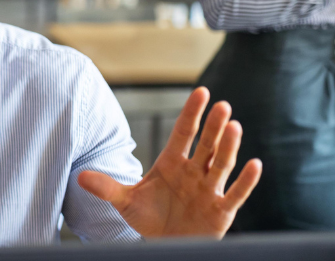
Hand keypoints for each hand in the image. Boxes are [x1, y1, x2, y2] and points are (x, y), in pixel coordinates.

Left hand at [78, 87, 261, 238]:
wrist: (165, 243)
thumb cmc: (149, 218)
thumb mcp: (125, 202)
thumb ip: (106, 188)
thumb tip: (80, 177)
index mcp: (171, 163)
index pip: (183, 133)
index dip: (191, 113)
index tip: (201, 92)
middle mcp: (193, 172)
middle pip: (205, 145)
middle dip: (213, 126)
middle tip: (221, 105)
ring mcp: (208, 190)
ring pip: (221, 164)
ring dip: (228, 146)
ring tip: (234, 126)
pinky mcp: (221, 210)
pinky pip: (236, 193)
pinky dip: (245, 181)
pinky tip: (254, 164)